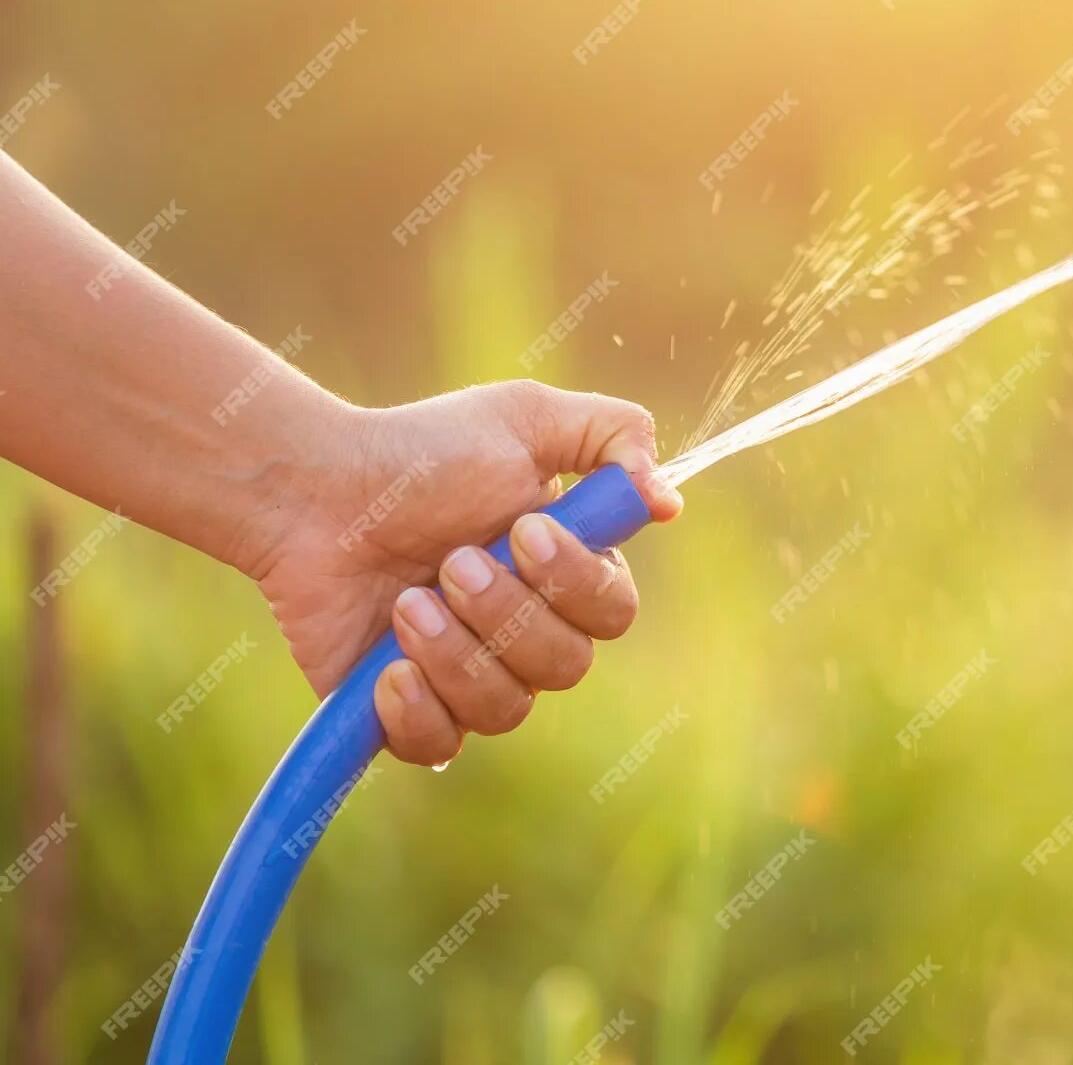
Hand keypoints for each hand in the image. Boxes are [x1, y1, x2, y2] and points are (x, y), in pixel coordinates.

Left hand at [244, 380, 681, 764]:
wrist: (313, 493)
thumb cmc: (423, 451)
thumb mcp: (526, 417)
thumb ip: (615, 436)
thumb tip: (668, 501)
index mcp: (566, 572)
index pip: (614, 611)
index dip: (576, 584)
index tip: (524, 531)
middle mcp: (527, 633)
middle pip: (567, 667)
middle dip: (508, 615)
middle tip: (452, 562)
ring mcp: (469, 676)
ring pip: (507, 709)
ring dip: (457, 653)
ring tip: (409, 602)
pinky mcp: (408, 712)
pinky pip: (440, 746)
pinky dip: (418, 712)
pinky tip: (389, 669)